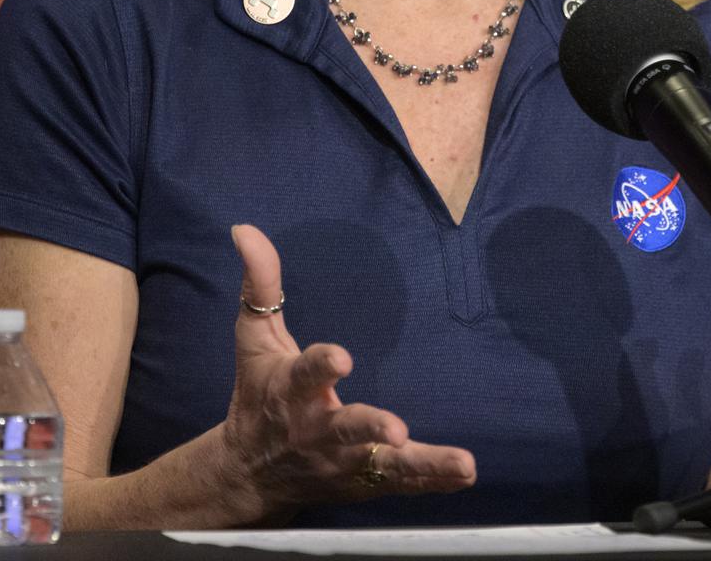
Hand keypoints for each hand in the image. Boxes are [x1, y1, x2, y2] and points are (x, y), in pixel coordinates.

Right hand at [217, 224, 475, 523]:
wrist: (247, 475)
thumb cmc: (257, 394)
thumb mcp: (254, 339)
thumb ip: (260, 284)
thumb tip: (245, 229)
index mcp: (291, 391)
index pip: (305, 375)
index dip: (321, 366)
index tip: (341, 358)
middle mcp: (318, 431)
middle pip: (346, 431)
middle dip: (370, 429)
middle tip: (396, 430)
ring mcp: (345, 462)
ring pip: (384, 466)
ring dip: (422, 463)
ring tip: (462, 463)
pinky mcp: (365, 482)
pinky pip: (402, 482)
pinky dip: (434, 478)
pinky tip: (466, 473)